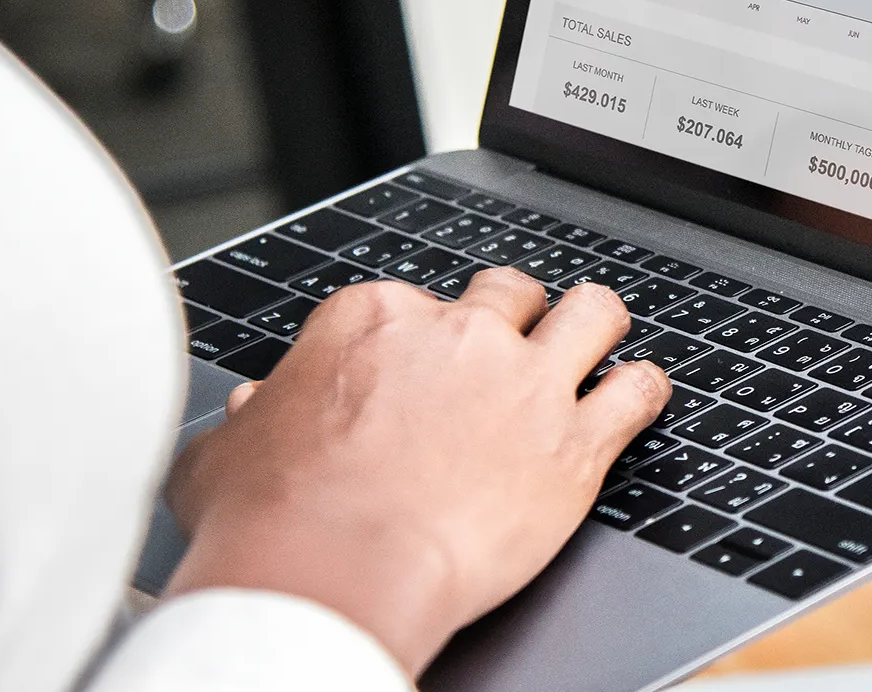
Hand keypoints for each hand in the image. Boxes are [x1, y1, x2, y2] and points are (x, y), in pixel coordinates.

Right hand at [164, 270, 669, 673]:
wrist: (332, 576)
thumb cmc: (273, 522)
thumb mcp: (227, 453)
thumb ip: (251, 421)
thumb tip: (251, 412)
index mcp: (375, 320)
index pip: (419, 303)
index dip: (425, 341)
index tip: (422, 373)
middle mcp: (458, 335)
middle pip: (509, 294)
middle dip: (513, 319)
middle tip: (509, 353)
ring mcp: (524, 383)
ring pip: (591, 314)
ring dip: (595, 327)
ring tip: (597, 345)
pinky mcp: (573, 443)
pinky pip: (638, 392)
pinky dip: (644, 392)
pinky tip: (638, 399)